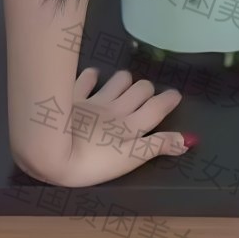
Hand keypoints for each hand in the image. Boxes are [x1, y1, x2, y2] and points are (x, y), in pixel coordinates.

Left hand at [51, 66, 188, 187]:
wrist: (52, 151)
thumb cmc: (93, 162)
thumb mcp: (130, 160)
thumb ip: (157, 147)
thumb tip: (186, 140)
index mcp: (131, 125)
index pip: (156, 108)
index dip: (168, 100)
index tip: (175, 94)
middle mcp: (116, 109)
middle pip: (139, 90)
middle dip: (147, 90)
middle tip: (148, 94)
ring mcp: (94, 100)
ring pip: (117, 81)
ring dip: (124, 80)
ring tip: (125, 83)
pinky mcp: (73, 96)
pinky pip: (86, 78)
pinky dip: (92, 75)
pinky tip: (93, 75)